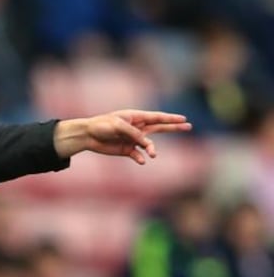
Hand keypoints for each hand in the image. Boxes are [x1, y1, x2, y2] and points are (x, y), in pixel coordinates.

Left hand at [53, 110, 191, 161]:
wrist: (87, 136)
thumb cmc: (101, 125)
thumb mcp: (118, 126)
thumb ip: (133, 133)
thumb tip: (146, 143)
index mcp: (136, 117)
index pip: (157, 117)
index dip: (170, 118)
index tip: (183, 119)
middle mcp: (137, 127)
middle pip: (159, 128)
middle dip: (173, 127)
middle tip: (189, 127)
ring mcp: (133, 139)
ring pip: (149, 144)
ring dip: (151, 148)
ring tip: (153, 154)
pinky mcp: (127, 150)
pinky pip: (138, 155)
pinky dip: (140, 158)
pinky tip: (142, 160)